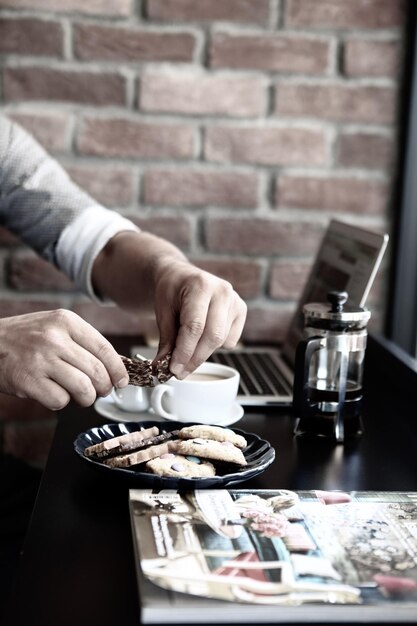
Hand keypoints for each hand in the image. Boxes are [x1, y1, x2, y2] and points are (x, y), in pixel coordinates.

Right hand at [0, 309, 128, 409]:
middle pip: (97, 371)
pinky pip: (60, 400)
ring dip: (86, 398)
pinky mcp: (28, 380)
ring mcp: (40, 359)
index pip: (104, 348)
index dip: (118, 369)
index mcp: (65, 321)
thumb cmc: (25, 338)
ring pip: (83, 388)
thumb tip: (114, 368)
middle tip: (100, 391)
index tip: (122, 381)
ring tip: (81, 396)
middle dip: (104, 387)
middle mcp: (54, 338)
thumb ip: (82, 342)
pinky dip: (61, 402)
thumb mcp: (54, 327)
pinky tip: (52, 392)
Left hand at [153, 260, 246, 377]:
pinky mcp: (241, 309)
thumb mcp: (163, 312)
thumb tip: (164, 367)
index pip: (195, 326)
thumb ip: (167, 340)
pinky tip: (203, 336)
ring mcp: (235, 300)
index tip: (174, 369)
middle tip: (179, 372)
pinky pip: (231, 340)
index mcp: (200, 285)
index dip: (185, 351)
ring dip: (202, 354)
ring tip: (186, 353)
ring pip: (221, 340)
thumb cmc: (172, 291)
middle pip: (212, 336)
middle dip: (195, 359)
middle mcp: (222, 291)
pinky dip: (215, 346)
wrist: (181, 276)